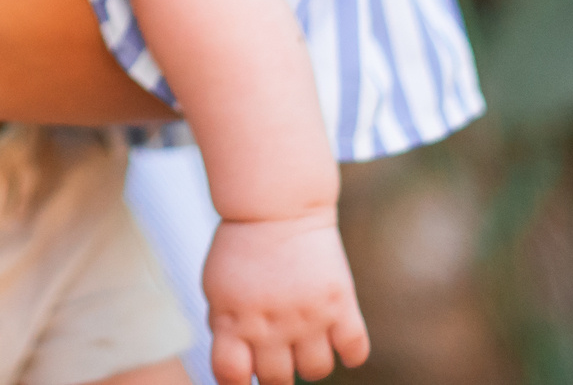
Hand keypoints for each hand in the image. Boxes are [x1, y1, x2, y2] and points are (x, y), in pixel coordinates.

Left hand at [202, 212, 370, 384]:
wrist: (277, 206)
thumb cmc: (243, 249)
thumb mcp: (217, 288)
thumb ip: (225, 329)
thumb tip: (240, 371)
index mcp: (232, 319)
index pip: (231, 376)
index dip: (237, 382)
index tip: (246, 370)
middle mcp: (269, 323)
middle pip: (277, 380)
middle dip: (276, 371)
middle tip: (278, 348)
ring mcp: (307, 315)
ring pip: (316, 371)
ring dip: (310, 361)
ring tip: (306, 338)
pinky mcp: (340, 303)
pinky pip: (355, 351)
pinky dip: (350, 352)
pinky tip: (337, 335)